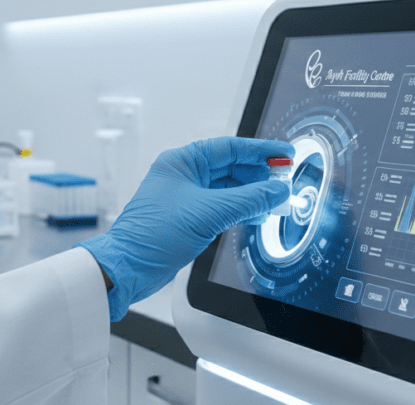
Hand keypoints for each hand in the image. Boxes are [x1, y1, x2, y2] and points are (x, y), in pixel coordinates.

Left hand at [76, 136, 293, 320]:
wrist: (130, 267)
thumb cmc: (154, 235)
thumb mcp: (209, 213)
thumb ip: (248, 200)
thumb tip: (276, 191)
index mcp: (181, 161)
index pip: (229, 148)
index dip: (260, 151)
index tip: (284, 154)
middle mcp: (183, 175)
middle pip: (231, 167)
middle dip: (259, 175)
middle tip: (284, 181)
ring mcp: (185, 197)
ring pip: (228, 189)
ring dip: (252, 195)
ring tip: (276, 201)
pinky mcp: (188, 217)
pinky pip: (221, 207)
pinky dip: (240, 210)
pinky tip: (257, 215)